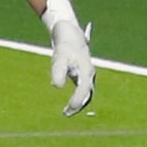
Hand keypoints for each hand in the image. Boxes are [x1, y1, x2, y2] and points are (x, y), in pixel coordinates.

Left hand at [41, 0, 95, 116]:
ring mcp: (87, 74)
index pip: (84, 90)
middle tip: (66, 114)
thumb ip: (58, 71)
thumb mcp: (59, 57)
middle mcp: (89, 74)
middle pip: (88, 94)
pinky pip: (83, 89)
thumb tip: (57, 86)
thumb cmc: (64, 44)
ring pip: (87, 93)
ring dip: (79, 103)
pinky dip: (78, 97)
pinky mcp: (83, 74)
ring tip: (67, 111)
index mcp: (86, 70)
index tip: (68, 109)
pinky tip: (69, 103)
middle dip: (78, 105)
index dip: (77, 101)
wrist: (69, 32)